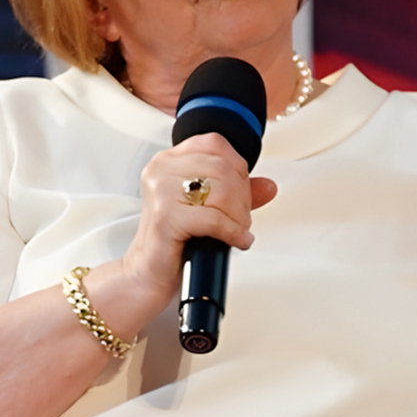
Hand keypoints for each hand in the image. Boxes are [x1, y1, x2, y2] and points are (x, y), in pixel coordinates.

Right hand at [115, 133, 276, 310]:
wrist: (147, 272)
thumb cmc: (175, 239)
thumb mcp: (210, 208)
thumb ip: (238, 193)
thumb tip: (269, 186)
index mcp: (169, 160)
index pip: (215, 144)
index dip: (238, 168)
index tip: (240, 193)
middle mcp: (162, 170)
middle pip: (224, 169)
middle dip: (243, 198)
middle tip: (239, 218)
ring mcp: (161, 191)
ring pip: (222, 191)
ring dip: (239, 216)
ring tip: (235, 230)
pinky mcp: (166, 217)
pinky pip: (214, 219)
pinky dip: (233, 232)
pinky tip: (237, 240)